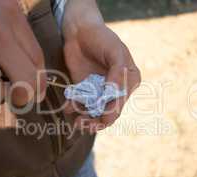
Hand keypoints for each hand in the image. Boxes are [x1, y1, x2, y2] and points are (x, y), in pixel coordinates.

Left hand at [62, 0, 140, 131]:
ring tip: (77, 122)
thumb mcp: (115, 52)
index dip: (111, 113)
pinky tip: (68, 107)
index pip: (121, 102)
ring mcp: (99, 90)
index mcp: (128, 81)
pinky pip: (80, 103)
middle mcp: (115, 89)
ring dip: (85, 119)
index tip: (102, 119)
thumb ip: (118, 72)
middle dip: (97, 121)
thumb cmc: (102, 38)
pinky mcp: (84, 89)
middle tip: (84, 124)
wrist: (80, 31)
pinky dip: (74, 108)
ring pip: (93, 111)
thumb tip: (114, 92)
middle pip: (107, 111)